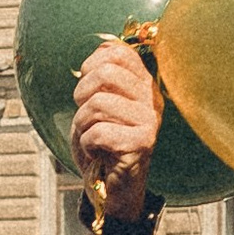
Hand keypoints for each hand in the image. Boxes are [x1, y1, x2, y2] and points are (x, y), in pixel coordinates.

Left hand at [70, 33, 161, 223]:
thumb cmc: (102, 145)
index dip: (90, 66)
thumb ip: (102, 75)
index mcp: (142, 83)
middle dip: (82, 94)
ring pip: (98, 104)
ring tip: (92, 138)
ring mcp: (149, 120)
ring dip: (82, 124)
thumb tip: (103, 46)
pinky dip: (87, 145)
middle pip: (105, 73)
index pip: (117, 52)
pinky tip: (99, 153)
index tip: (87, 90)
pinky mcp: (142, 143)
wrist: (109, 188)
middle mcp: (151, 98)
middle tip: (85, 115)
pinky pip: (98, 133)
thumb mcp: (97, 103)